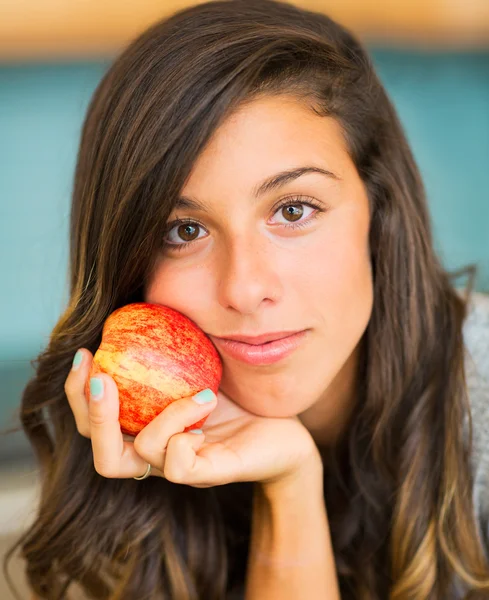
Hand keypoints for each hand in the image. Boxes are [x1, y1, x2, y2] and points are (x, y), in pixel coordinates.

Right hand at [65, 348, 321, 487]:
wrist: (285, 431)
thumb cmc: (239, 396)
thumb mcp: (198, 366)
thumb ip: (168, 348)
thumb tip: (140, 306)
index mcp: (148, 431)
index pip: (94, 426)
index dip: (77, 394)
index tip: (85, 352)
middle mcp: (159, 456)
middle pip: (103, 455)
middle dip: (92, 414)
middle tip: (100, 377)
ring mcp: (182, 468)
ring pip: (142, 456)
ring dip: (163, 416)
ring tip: (200, 392)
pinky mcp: (209, 474)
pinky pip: (179, 467)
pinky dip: (183, 432)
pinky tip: (205, 403)